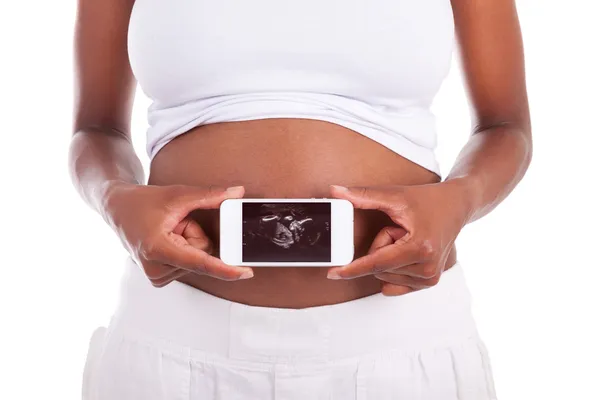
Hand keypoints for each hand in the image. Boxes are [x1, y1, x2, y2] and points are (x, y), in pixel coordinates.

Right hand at [102, 182, 253, 286]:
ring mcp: (157, 275)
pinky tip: (168, 239)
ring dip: (188, 241)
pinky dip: (184, 249)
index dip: (226, 268)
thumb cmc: (143, 202)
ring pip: (198, 259)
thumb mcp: (179, 194)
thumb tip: (238, 192)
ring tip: (168, 230)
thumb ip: (211, 195)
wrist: (119, 209)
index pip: (200, 262)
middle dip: (196, 235)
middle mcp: (156, 268)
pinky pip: (190, 264)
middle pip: (202, 254)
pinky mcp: (160, 278)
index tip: (245, 273)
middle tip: (176, 223)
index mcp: (158, 249)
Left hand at [327, 181, 470, 295]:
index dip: (351, 268)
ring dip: (389, 255)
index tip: (333, 274)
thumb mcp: (395, 195)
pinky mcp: (429, 283)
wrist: (456, 205)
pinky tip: (406, 254)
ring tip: (408, 237)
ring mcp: (430, 278)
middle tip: (400, 229)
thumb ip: (363, 196)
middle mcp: (428, 268)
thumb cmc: (429, 200)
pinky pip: (394, 283)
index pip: (376, 263)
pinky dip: (393, 268)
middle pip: (378, 267)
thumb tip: (335, 192)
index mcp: (420, 248)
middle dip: (381, 246)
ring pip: (384, 274)